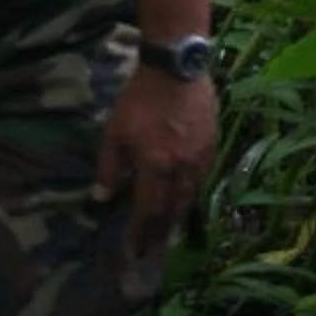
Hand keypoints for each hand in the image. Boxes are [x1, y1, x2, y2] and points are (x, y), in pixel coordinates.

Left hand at [93, 61, 214, 259]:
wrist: (176, 67)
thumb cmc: (140, 100)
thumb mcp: (114, 133)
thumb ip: (109, 168)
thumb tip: (102, 198)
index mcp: (156, 167)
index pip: (150, 210)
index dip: (142, 232)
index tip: (135, 248)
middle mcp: (182, 168)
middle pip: (175, 208)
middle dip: (163, 229)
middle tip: (155, 244)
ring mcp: (201, 155)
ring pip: (192, 193)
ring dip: (179, 212)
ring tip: (170, 225)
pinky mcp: (212, 142)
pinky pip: (204, 175)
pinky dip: (193, 190)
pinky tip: (186, 191)